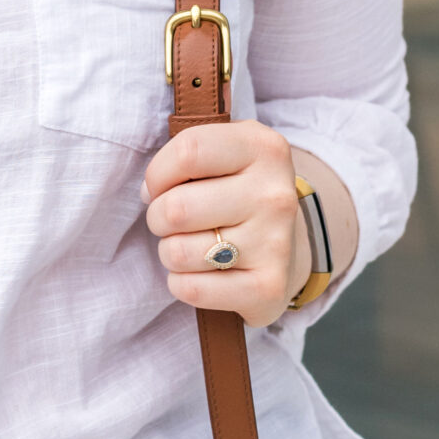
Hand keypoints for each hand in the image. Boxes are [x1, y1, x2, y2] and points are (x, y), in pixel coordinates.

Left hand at [142, 118, 305, 327]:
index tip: (162, 186)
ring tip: (192, 244)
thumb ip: (184, 158)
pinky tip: (201, 273)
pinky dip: (182, 284)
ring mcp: (275, 244)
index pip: (187, 152)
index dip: (158, 173)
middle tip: (175, 221)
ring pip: (177, 252)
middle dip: (158, 217)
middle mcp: (275, 196)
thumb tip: (150, 193)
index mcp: (264, 149)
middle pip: (175, 208)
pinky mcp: (268, 289)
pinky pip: (191, 289)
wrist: (288, 243)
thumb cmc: (236, 190)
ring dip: (170, 252)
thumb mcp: (224, 153)